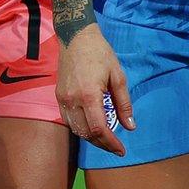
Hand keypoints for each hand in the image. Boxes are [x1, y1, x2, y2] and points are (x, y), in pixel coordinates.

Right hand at [57, 24, 133, 155]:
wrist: (76, 38)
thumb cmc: (100, 54)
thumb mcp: (119, 77)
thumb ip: (124, 104)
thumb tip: (130, 126)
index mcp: (89, 95)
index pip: (99, 129)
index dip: (111, 143)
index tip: (122, 150)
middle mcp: (73, 100)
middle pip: (86, 133)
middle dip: (102, 144)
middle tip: (116, 148)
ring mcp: (63, 99)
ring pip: (75, 129)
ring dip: (90, 138)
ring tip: (105, 140)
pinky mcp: (58, 96)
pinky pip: (68, 119)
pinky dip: (80, 128)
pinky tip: (91, 127)